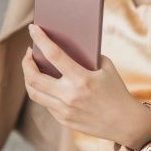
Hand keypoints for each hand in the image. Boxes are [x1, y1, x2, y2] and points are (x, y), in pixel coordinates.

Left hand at [22, 24, 150, 148]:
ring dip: (29, 77)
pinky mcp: (63, 120)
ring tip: (32, 68)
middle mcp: (69, 95)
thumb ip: (88, 57)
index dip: (40, 39)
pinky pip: (46, 103)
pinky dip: (43, 90)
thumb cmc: (117, 91)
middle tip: (29, 53)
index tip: (32, 28)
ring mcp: (64, 110)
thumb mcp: (107, 68)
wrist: (125, 122)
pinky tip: (47, 84)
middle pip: (34, 77)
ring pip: (34, 92)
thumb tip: (69, 47)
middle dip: (26, 62)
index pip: (54, 54)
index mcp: (82, 78)